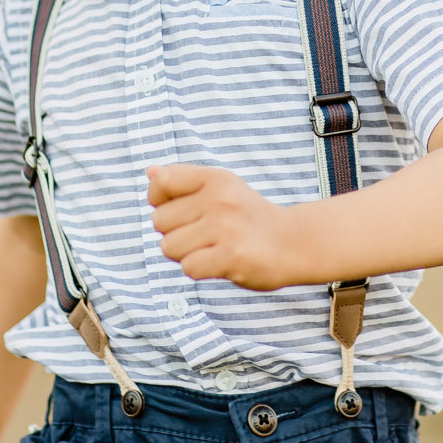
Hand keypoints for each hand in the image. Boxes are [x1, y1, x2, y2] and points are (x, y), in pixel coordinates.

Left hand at [148, 163, 303, 290]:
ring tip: (212, 248)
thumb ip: (184, 181)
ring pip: (169, 247)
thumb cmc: (248, 217)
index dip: (159, 201)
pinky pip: (188, 267)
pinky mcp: (232, 256)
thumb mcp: (221, 189)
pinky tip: (218, 263)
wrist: (292, 243)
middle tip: (205, 235)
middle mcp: (221, 198)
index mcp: (216, 178)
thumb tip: (150, 172)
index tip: (180, 211)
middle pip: (159, 221)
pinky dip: (199, 270)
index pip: (162, 182)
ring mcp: (227, 227)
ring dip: (185, 254)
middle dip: (175, 233)